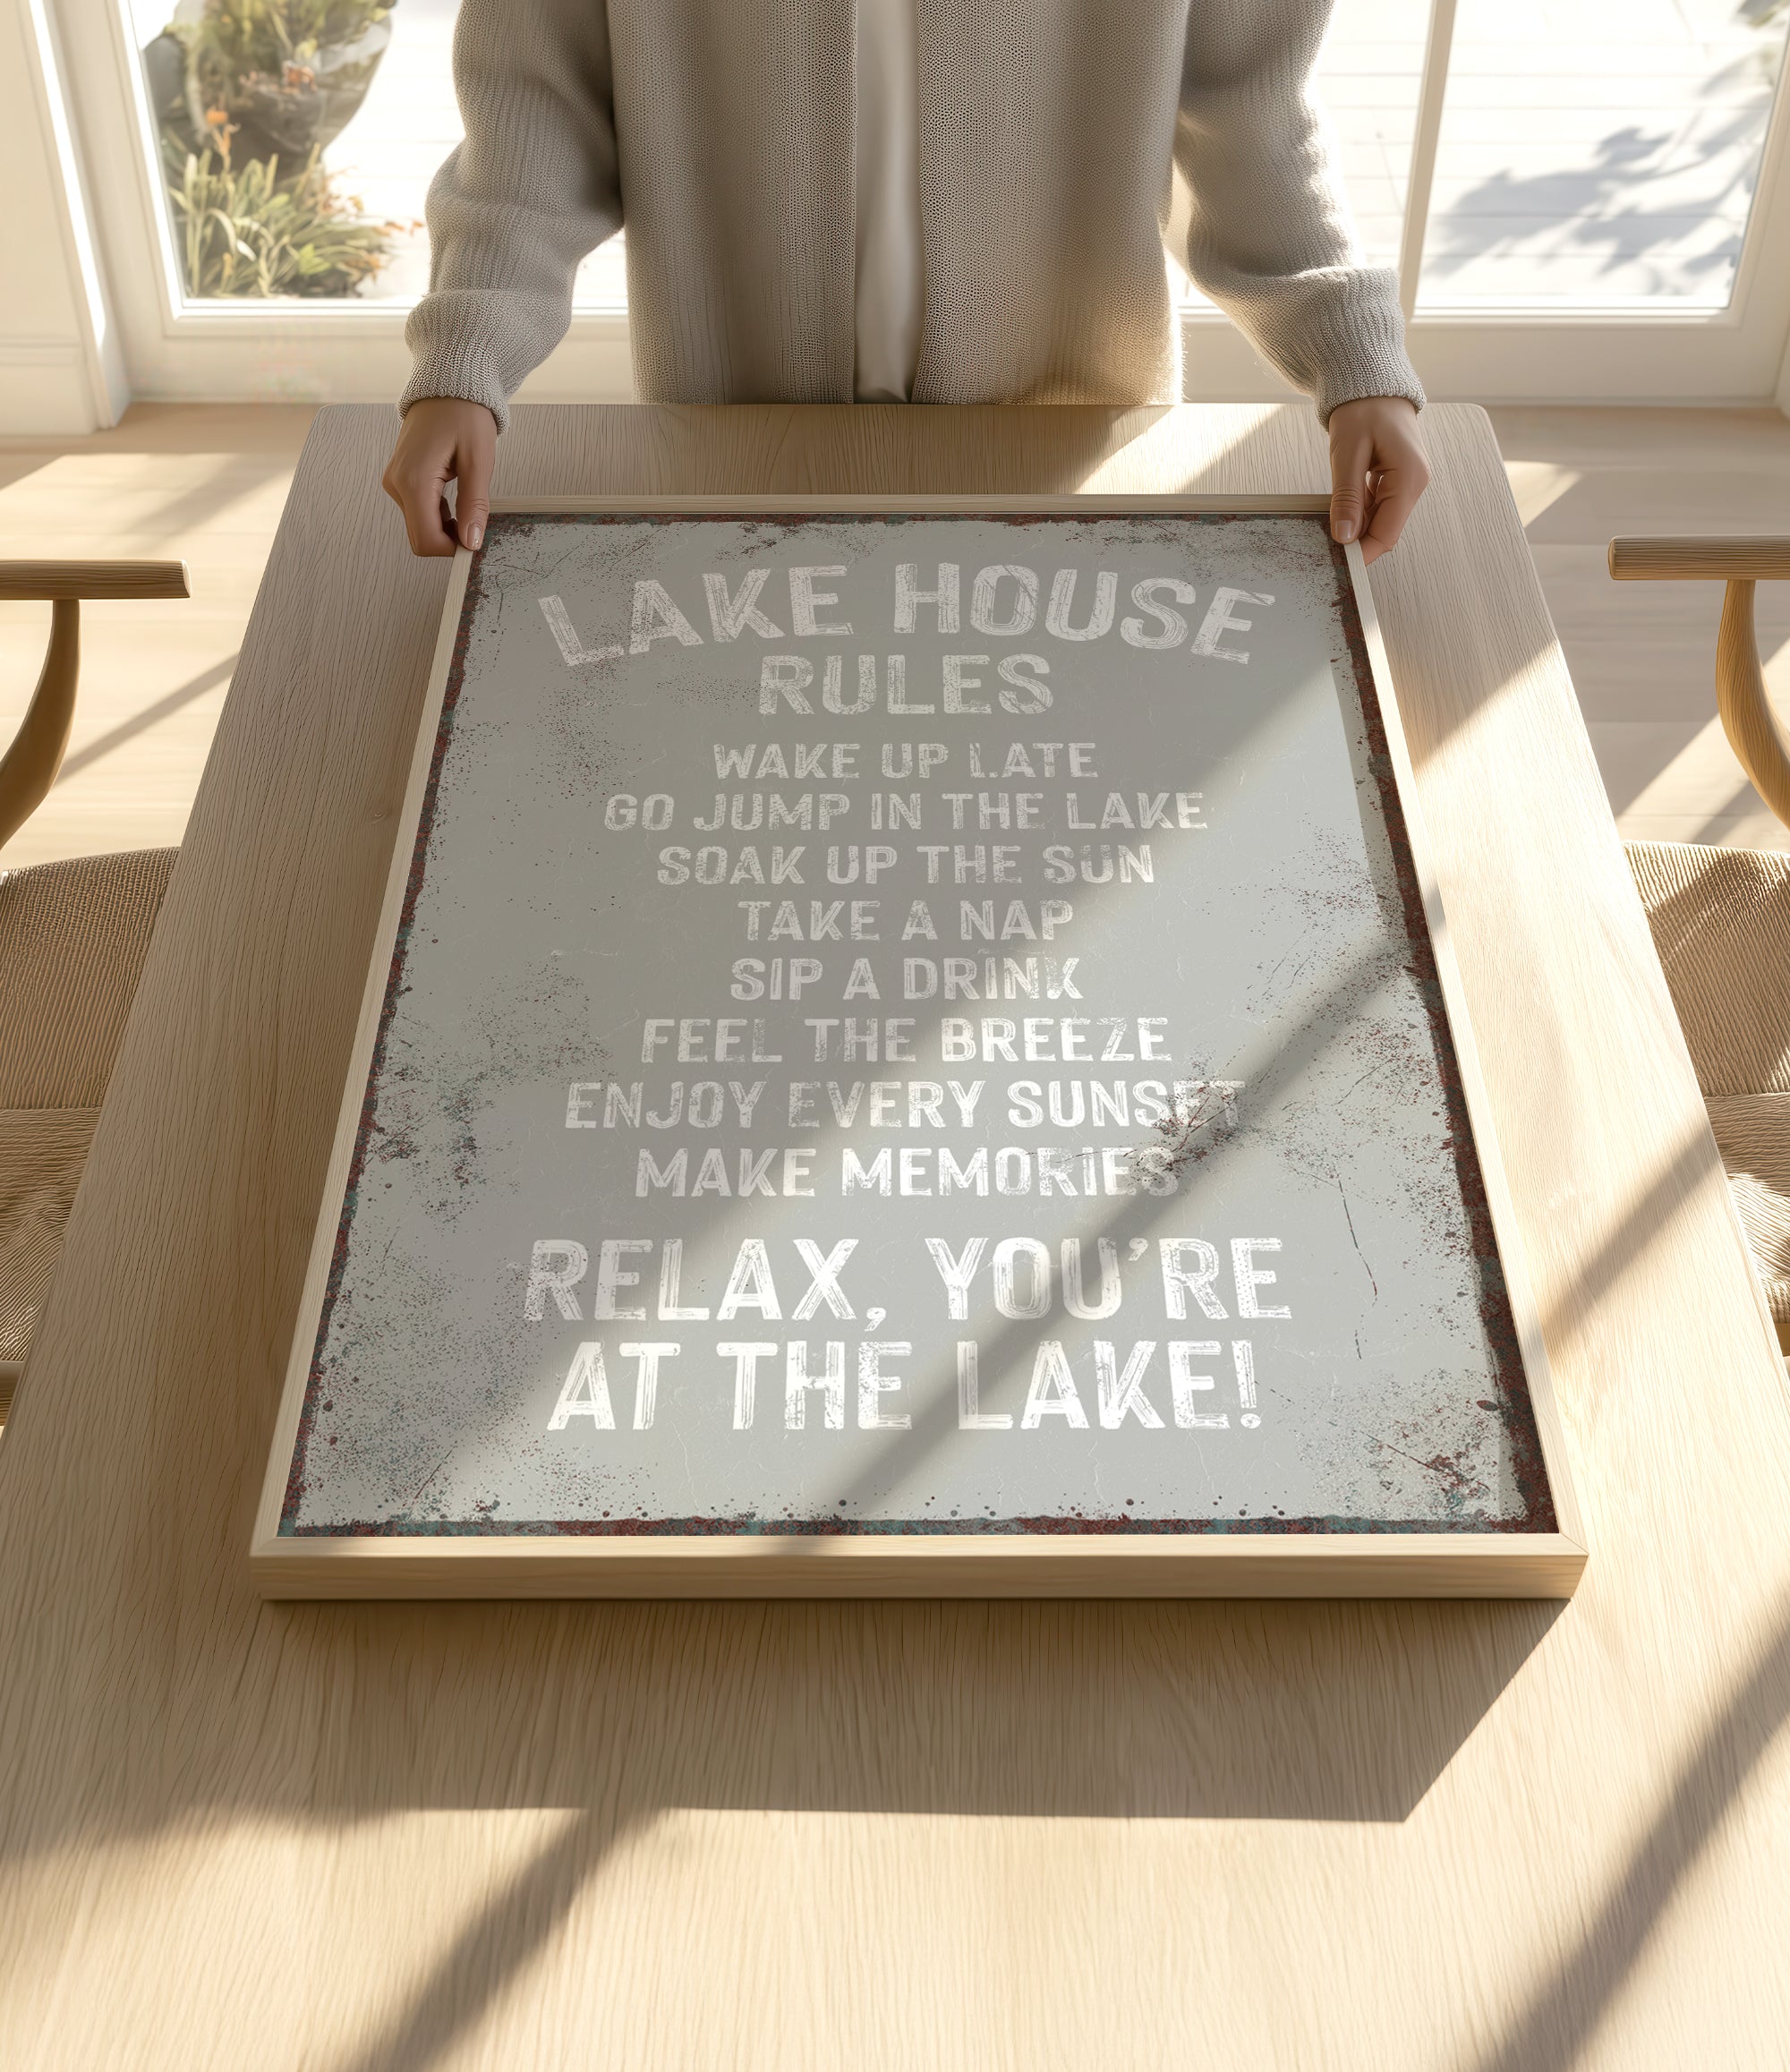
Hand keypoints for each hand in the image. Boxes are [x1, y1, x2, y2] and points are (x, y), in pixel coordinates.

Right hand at [382, 397, 496, 556]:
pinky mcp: (399, 479)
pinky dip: (438, 514)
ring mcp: (394, 481)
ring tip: (466, 500)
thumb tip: (471, 542)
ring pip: (420, 526)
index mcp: (413, 481)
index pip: (426, 540)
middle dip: (449, 538)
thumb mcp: (478, 462)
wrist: (448, 386)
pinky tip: (455, 496)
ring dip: (445, 525)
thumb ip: (474, 506)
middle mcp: (396, 484)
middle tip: (475, 521)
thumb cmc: (465, 415)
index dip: (452, 549)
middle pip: (420, 537)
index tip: (475, 541)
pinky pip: (418, 511)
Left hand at [1327, 397, 1429, 564]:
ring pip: (1381, 519)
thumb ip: (1347, 498)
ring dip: (1357, 525)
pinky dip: (1360, 511)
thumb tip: (1345, 537)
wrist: (1372, 382)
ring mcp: (1409, 480)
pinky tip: (1342, 507)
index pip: (1388, 533)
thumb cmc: (1362, 408)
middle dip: (1358, 541)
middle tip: (1327, 547)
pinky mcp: (1398, 478)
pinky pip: (1379, 505)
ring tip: (1330, 522)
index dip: (1364, 553)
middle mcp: (1415, 482)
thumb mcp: (1348, 454)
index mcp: (1409, 477)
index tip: (1340, 565)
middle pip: (1386, 529)